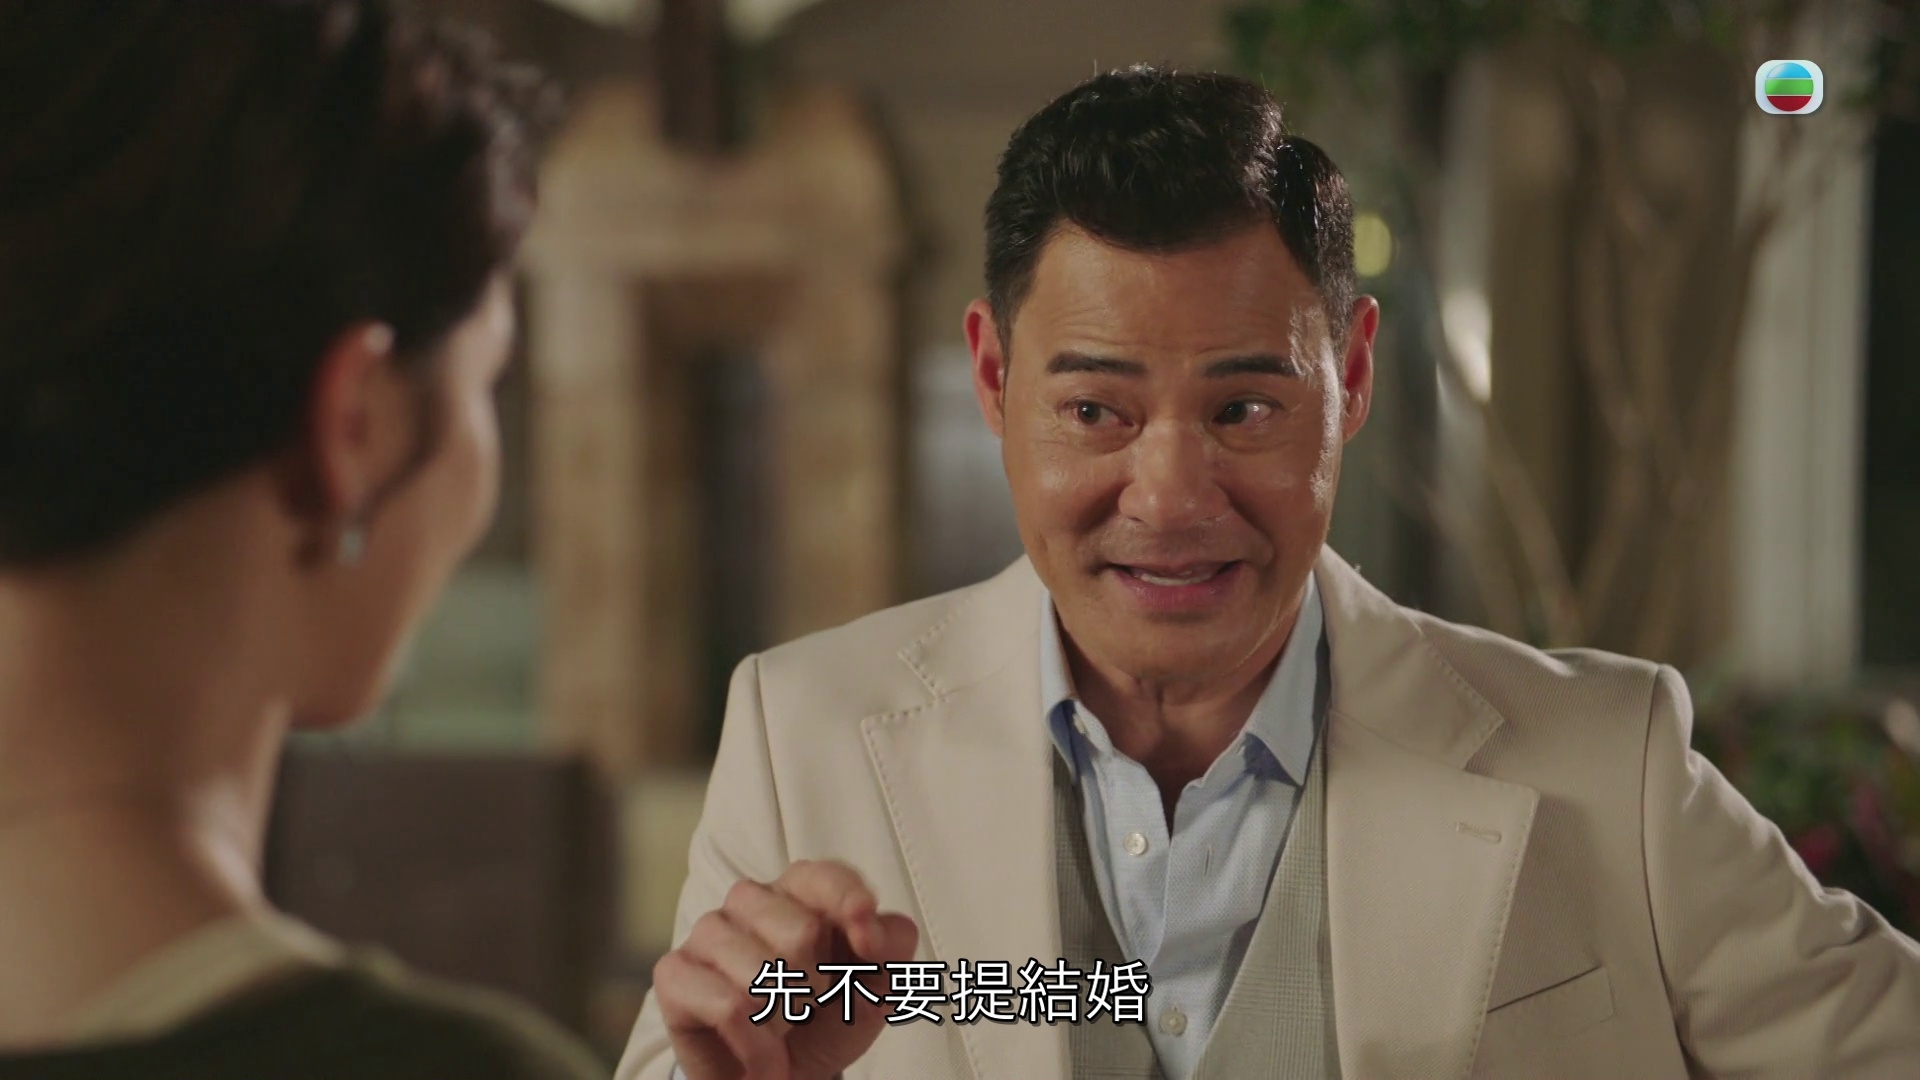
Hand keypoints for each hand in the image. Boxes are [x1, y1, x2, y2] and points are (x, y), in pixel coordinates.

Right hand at [652, 859, 920, 1079]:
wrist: (782, 1076)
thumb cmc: (827, 1019)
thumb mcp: (878, 985)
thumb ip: (892, 944)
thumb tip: (874, 926)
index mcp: (800, 890)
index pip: (824, 876)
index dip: (852, 907)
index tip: (870, 947)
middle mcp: (749, 900)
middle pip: (800, 932)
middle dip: (820, 988)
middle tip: (812, 1008)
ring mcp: (708, 933)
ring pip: (762, 972)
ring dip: (787, 1020)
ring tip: (783, 1031)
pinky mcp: (675, 973)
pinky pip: (728, 1006)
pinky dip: (758, 1046)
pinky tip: (762, 1056)